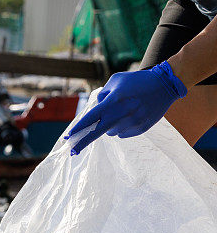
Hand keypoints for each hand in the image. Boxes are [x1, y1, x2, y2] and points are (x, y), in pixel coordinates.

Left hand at [67, 61, 186, 154]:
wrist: (165, 85)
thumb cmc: (136, 81)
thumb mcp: (115, 81)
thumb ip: (102, 95)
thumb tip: (95, 110)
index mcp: (114, 101)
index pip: (91, 118)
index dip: (78, 129)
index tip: (68, 137)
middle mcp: (122, 114)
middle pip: (97, 133)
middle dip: (83, 142)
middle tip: (73, 151)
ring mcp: (132, 122)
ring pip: (111, 132)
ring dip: (110, 126)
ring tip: (121, 113)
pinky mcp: (141, 128)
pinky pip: (123, 134)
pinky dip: (122, 127)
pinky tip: (130, 116)